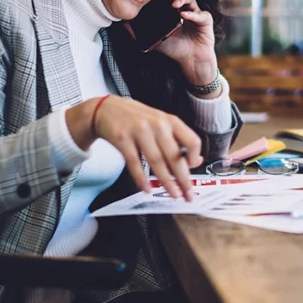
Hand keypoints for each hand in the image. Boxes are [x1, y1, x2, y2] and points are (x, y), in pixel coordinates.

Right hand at [66, 96, 202, 199]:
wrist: (106, 109)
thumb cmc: (137, 119)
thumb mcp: (161, 124)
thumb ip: (179, 140)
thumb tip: (196, 161)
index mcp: (170, 121)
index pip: (191, 140)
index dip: (194, 158)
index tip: (193, 170)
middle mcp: (157, 124)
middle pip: (174, 156)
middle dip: (183, 179)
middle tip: (188, 194)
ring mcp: (139, 131)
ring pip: (156, 161)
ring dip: (166, 181)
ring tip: (173, 194)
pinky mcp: (122, 138)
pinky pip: (134, 163)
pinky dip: (141, 179)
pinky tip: (147, 188)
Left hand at [146, 0, 217, 86]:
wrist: (190, 61)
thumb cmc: (175, 49)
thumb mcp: (155, 39)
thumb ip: (139, 32)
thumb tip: (123, 23)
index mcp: (174, 11)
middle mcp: (185, 9)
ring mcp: (196, 14)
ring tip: (174, 4)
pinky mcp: (205, 21)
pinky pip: (200, 14)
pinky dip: (192, 14)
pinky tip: (184, 15)